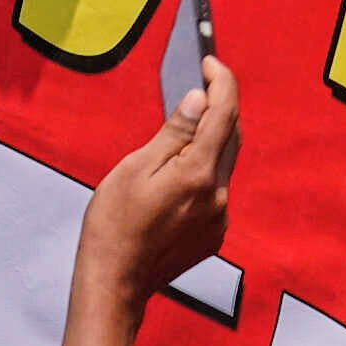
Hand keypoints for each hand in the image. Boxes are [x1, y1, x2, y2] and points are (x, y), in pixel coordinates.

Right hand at [75, 60, 242, 313]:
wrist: (115, 285)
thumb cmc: (113, 225)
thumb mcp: (135, 169)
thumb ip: (173, 134)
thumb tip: (199, 99)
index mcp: (198, 174)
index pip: (224, 113)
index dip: (222, 81)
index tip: (210, 61)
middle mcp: (218, 196)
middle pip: (231, 136)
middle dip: (221, 105)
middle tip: (201, 82)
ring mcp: (219, 219)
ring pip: (225, 163)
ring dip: (213, 138)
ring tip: (186, 123)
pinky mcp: (214, 234)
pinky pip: (217, 189)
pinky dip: (206, 169)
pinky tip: (182, 168)